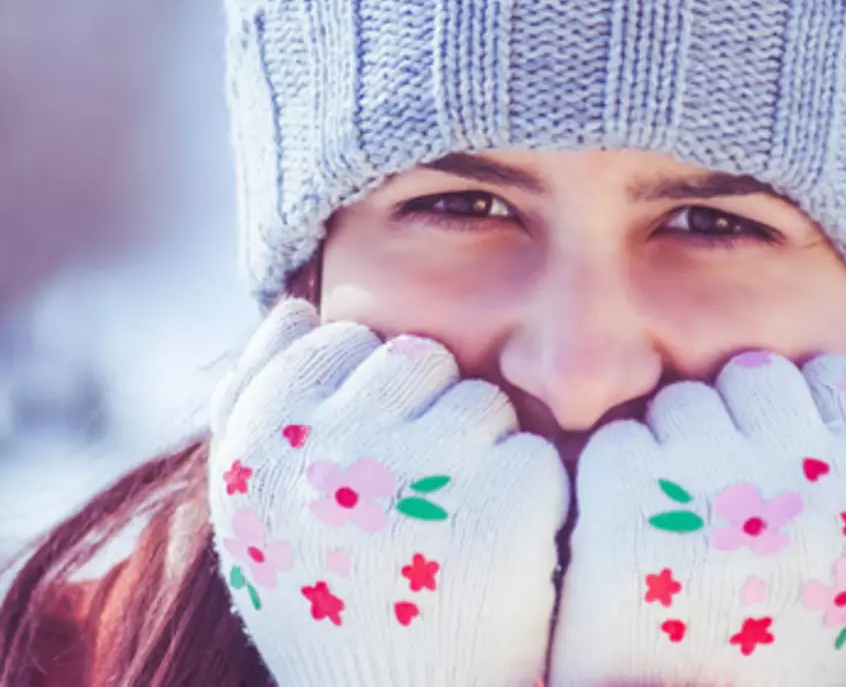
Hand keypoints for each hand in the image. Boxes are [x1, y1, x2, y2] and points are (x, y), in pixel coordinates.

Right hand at [207, 298, 568, 686]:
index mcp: (258, 446)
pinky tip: (498, 558)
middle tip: (413, 505)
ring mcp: (413, 479)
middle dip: (427, 413)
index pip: (339, 341)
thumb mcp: (260, 509)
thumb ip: (255, 401)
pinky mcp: (498, 509)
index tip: (359, 470)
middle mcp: (325, 453)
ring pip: (482, 400)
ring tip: (450, 535)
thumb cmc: (332, 596)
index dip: (364, 400)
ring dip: (482, 454)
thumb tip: (294, 306)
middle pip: (417, 359)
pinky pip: (533, 454)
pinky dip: (529, 499)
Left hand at [547, 351, 845, 686]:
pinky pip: (618, 442)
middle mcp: (802, 487)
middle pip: (755, 375)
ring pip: (682, 401)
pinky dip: (615, 484)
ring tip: (684, 533)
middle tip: (730, 505)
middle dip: (738, 422)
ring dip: (674, 451)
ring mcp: (709, 496)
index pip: (838, 377)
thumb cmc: (798, 644)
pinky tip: (633, 547)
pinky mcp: (625, 513)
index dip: (807, 420)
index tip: (791, 479)